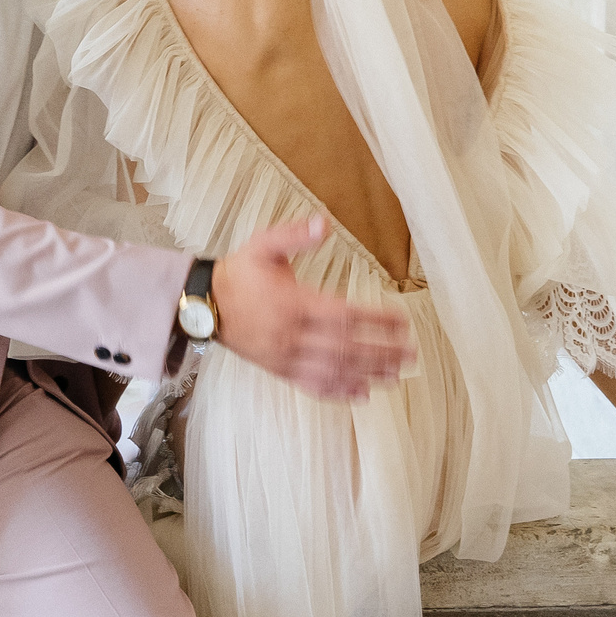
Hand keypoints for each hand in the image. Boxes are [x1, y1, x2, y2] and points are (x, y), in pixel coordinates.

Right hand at [209, 215, 414, 400]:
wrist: (204, 304)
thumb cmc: (239, 273)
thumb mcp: (263, 245)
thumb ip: (294, 234)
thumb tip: (324, 221)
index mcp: (295, 303)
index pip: (345, 315)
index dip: (377, 320)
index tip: (403, 322)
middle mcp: (293, 334)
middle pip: (346, 348)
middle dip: (382, 352)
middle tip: (411, 354)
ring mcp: (286, 356)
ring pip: (334, 371)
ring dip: (368, 375)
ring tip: (397, 376)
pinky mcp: (279, 370)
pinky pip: (313, 385)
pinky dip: (339, 392)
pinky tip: (361, 394)